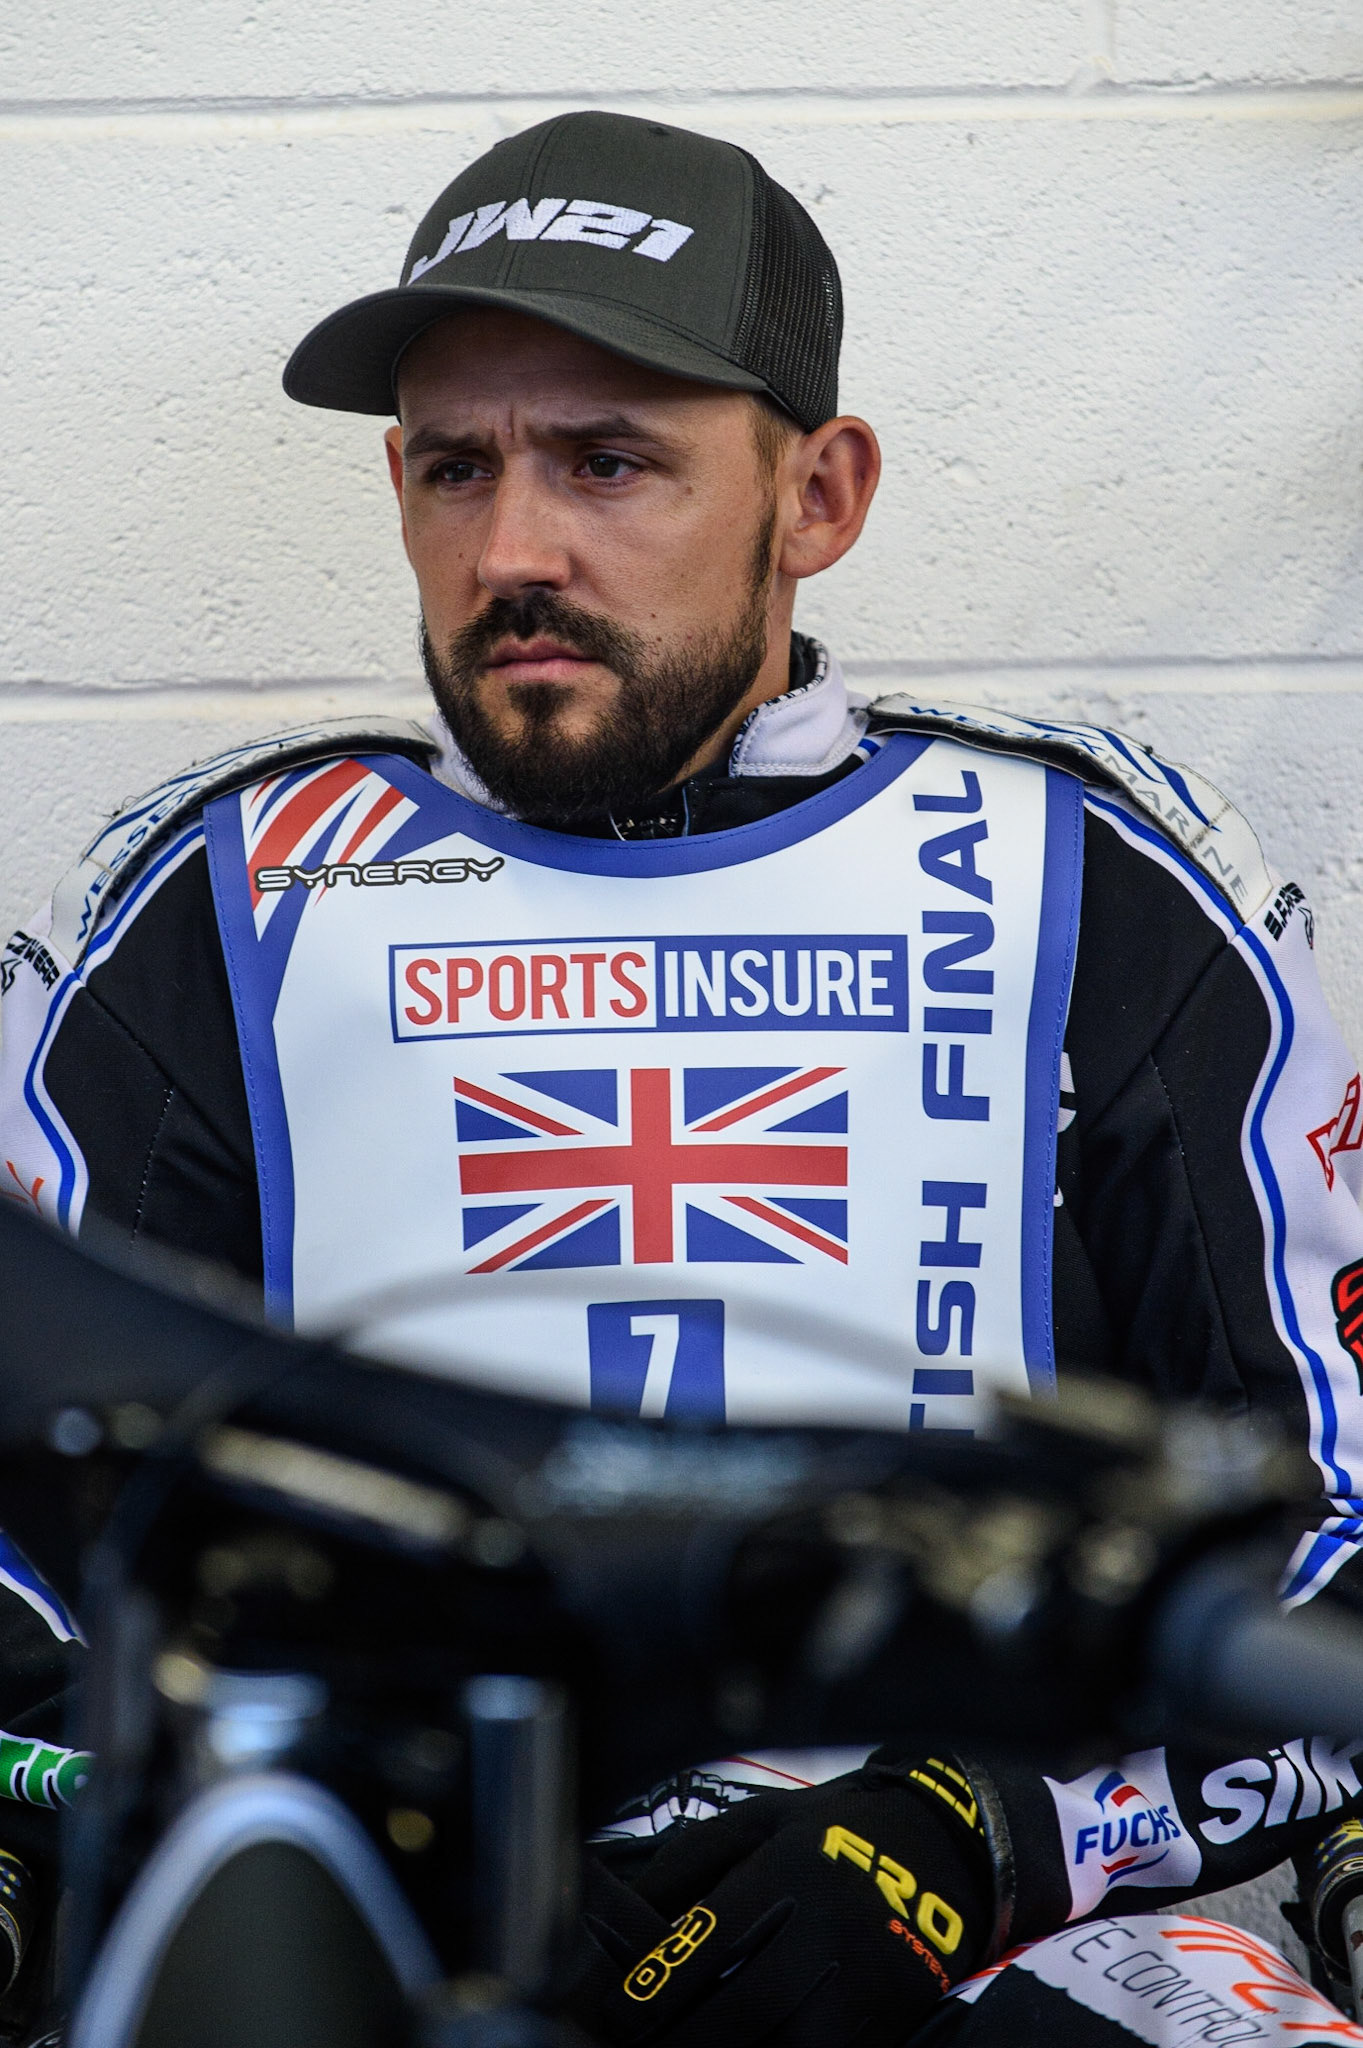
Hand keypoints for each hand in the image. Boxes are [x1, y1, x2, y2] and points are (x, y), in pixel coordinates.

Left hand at [564, 1760, 992, 2047]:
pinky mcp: (881, 2030)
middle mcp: (822, 1937)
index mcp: (785, 1876)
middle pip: (729, 2019)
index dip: (644, 1994)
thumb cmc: (834, 1834)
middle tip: (640, 2041)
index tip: (614, 2010)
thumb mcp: (758, 1822)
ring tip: (689, 2040)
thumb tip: (619, 1914)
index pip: (697, 1952)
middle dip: (674, 2040)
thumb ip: (685, 1865)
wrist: (946, 1854)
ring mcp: (857, 1992)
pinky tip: (748, 2043)